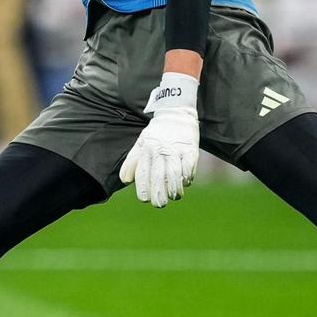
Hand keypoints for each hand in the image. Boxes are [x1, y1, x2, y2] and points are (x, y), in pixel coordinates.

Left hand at [120, 73, 200, 207]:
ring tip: (173, 196)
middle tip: (158, 204)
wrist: (176, 112)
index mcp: (146, 149)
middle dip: (158, 194)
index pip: (143, 172)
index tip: (144, 199)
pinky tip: (185, 183)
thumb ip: (132, 161)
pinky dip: (187, 178)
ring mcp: (176, 150)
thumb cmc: (156, 133)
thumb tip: (125, 180)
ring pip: (175, 175)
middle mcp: (160, 150)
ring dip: (174, 189)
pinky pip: (189, 168)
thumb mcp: (140, 143)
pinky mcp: (191, 149)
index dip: (143, 188)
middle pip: (159, 177)